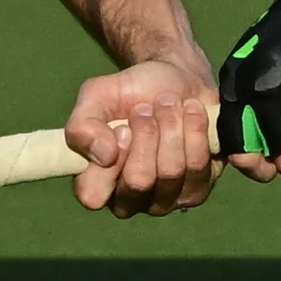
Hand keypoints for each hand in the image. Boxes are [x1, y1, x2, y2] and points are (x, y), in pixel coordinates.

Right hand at [64, 57, 218, 216]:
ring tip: (167, 103)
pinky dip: (194, 129)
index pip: (93, 195)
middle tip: (146, 108)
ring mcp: (165, 200)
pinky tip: (189, 112)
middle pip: (139, 180)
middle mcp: (129, 199)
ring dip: (170, 126)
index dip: (110, 161)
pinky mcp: (197, 190)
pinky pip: (198, 165)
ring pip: (171, 171)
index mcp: (96, 182)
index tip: (122, 127)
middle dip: (146, 133)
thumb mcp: (96, 96)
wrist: (176, 81)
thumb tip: (103, 155)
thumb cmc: (130, 93)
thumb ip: (82, 125)